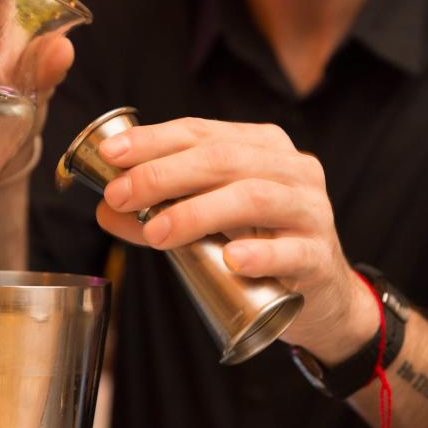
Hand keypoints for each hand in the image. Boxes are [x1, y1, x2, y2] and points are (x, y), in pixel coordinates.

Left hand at [94, 117, 377, 361]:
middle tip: (120, 196)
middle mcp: (291, 169)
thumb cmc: (259, 245)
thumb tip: (106, 208)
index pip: (203, 133)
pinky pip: (291, 250)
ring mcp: (310, 211)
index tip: (112, 154)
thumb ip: (160, 213)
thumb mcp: (209, 223)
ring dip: (198, 213)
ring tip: (156, 233)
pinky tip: (231, 259)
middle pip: (223, 160)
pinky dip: (259, 252)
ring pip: (254, 198)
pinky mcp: (319, 256)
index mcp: (262, 148)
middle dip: (163, 174)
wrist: (321, 294)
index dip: (154, 140)